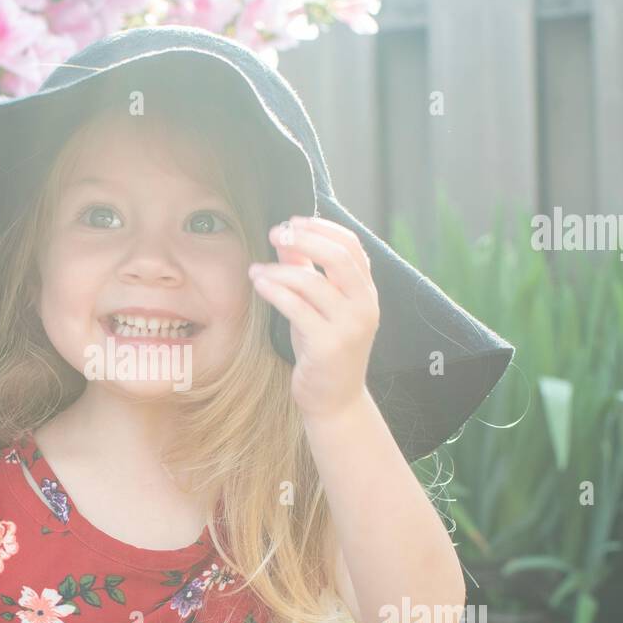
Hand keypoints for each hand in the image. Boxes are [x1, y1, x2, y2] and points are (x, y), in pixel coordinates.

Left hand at [251, 215, 379, 420]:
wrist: (334, 401)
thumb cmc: (322, 351)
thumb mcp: (315, 307)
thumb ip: (305, 271)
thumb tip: (286, 237)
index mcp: (366, 293)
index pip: (352, 246)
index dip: (322, 228)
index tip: (293, 221)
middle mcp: (364, 307)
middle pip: (338, 257)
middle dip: (304, 239)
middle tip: (275, 233)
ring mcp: (349, 327)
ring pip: (312, 283)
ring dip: (278, 269)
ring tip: (256, 269)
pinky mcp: (328, 346)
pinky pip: (296, 308)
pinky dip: (274, 290)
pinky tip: (258, 284)